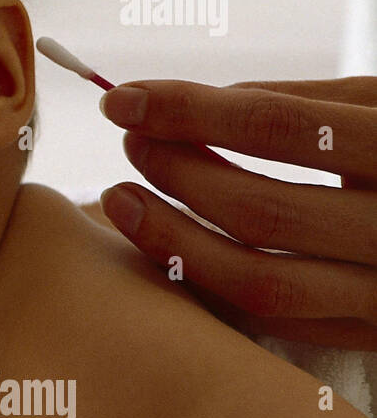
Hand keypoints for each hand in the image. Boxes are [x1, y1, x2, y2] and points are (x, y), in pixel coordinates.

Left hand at [95, 76, 376, 350]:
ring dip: (174, 239)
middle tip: (128, 143)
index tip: (121, 97)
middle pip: (261, 206)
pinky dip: (213, 285)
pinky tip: (172, 248)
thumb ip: (298, 102)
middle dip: (177, 172)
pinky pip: (278, 320)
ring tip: (121, 198)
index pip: (278, 125)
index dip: (190, 109)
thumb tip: (191, 104)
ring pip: (260, 281)